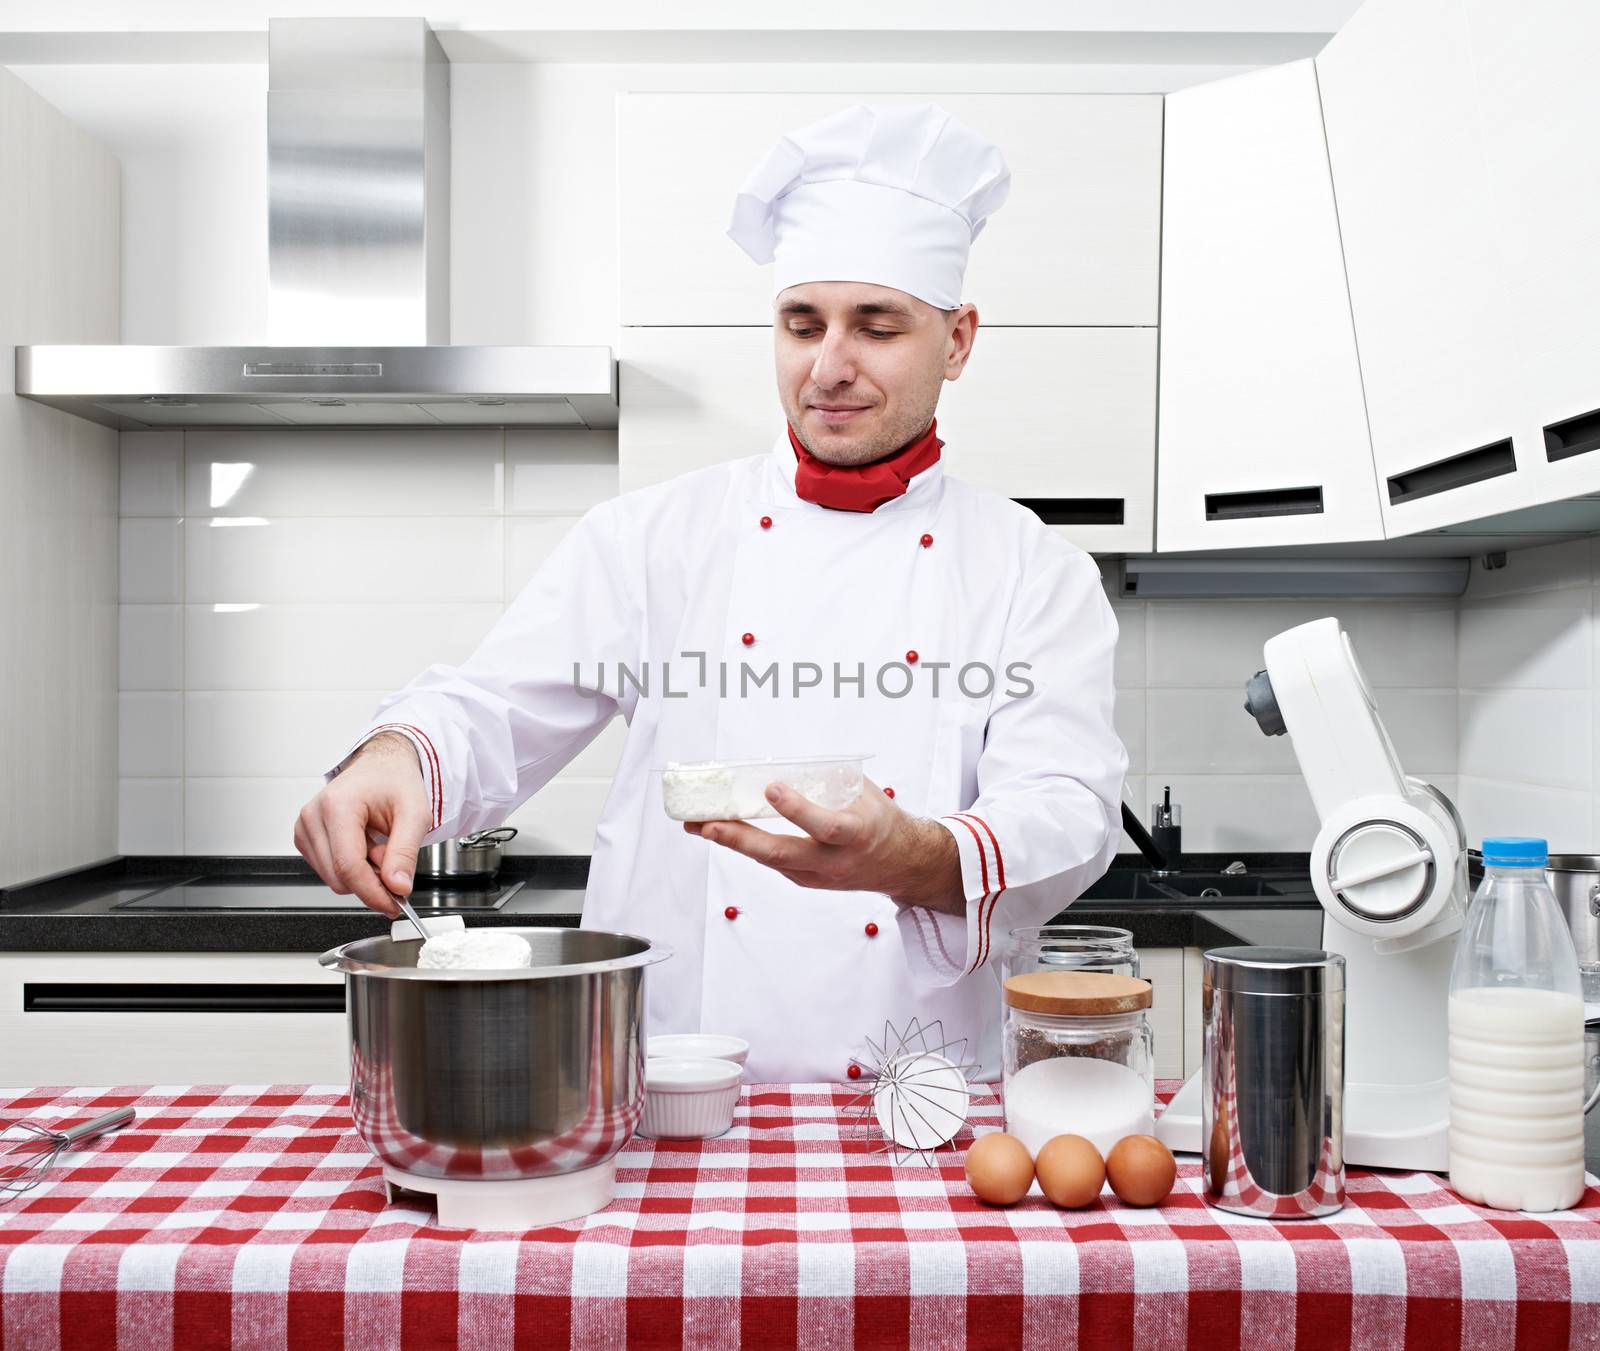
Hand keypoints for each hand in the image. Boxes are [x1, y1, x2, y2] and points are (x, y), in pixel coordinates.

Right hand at [294, 732, 431, 916]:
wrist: (381, 766)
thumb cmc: (395, 782)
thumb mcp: (415, 814)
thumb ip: (405, 853)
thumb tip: (397, 887)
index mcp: (337, 806)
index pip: (348, 866)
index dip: (373, 893)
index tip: (393, 905)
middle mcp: (313, 816)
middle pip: (339, 878)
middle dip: (372, 880)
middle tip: (393, 858)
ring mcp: (304, 827)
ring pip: (333, 879)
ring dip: (362, 873)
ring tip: (378, 845)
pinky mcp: (305, 837)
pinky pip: (328, 870)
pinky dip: (351, 867)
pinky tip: (364, 846)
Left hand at [682, 776, 964, 914]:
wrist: (899, 862)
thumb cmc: (878, 818)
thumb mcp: (863, 793)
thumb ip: (828, 780)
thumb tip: (785, 759)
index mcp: (857, 833)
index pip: (825, 825)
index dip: (797, 809)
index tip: (771, 788)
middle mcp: (836, 861)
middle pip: (782, 854)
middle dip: (740, 839)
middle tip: (706, 824)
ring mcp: (819, 876)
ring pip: (770, 861)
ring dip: (733, 842)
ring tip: (697, 825)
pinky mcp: (806, 881)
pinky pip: (772, 862)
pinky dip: (747, 845)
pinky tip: (722, 830)